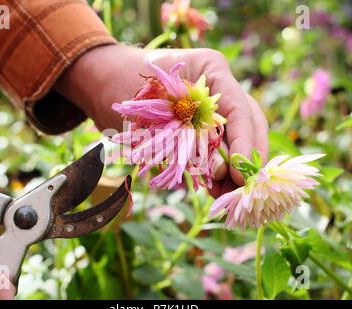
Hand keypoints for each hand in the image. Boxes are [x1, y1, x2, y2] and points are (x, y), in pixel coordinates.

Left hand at [56, 44, 268, 196]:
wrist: (103, 84)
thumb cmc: (121, 84)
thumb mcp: (153, 112)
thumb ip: (187, 139)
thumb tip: (221, 171)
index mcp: (211, 69)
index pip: (239, 108)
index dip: (245, 142)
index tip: (242, 171)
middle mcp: (218, 87)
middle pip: (248, 123)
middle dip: (247, 158)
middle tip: (242, 188)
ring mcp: (212, 105)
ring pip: (236, 139)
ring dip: (235, 168)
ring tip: (227, 195)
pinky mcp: (201, 125)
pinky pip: (217, 148)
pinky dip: (218, 169)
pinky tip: (216, 189)